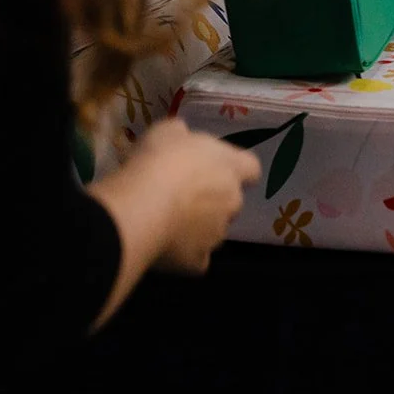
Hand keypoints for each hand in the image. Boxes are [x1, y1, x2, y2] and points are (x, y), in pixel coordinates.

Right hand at [131, 118, 260, 273]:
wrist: (142, 208)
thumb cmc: (158, 162)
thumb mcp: (167, 132)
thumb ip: (181, 135)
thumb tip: (182, 135)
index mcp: (230, 166)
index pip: (251, 167)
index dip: (237, 169)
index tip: (220, 169)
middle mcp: (232, 201)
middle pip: (231, 201)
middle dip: (213, 200)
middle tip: (182, 196)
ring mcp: (217, 234)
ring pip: (214, 231)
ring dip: (198, 228)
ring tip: (167, 223)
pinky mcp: (198, 261)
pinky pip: (197, 259)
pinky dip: (185, 256)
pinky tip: (166, 249)